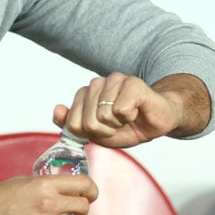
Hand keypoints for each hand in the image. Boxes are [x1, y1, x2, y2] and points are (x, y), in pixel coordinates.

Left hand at [53, 72, 207, 147]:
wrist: (157, 121)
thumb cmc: (128, 126)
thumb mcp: (96, 134)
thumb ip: (72, 125)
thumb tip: (57, 110)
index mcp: (85, 94)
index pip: (72, 123)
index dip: (91, 134)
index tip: (104, 130)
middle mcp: (96, 83)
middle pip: (88, 122)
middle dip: (105, 131)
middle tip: (118, 124)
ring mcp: (114, 80)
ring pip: (104, 116)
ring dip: (118, 124)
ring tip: (128, 117)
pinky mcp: (132, 82)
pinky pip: (120, 110)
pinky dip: (130, 117)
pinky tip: (136, 111)